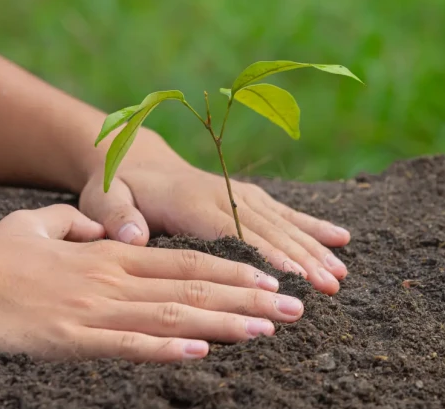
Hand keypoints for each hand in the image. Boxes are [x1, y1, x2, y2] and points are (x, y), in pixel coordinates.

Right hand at [0, 205, 303, 361]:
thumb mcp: (41, 229)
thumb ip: (80, 225)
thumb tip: (106, 230)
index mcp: (115, 256)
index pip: (187, 260)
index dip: (233, 268)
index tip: (272, 277)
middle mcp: (116, 279)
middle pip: (194, 286)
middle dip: (249, 297)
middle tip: (295, 307)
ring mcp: (97, 309)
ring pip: (173, 314)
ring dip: (224, 322)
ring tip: (268, 329)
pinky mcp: (73, 339)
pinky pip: (126, 344)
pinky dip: (166, 347)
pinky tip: (201, 351)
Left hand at [78, 162, 350, 295]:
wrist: (134, 156)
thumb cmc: (116, 186)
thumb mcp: (102, 197)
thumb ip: (115, 216)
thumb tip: (133, 235)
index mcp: (192, 202)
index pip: (234, 234)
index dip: (265, 256)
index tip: (293, 279)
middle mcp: (224, 195)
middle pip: (269, 232)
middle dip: (302, 260)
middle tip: (330, 287)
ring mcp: (240, 194)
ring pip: (284, 225)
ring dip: (314, 250)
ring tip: (340, 277)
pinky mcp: (249, 196)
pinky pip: (286, 212)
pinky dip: (314, 227)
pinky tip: (342, 239)